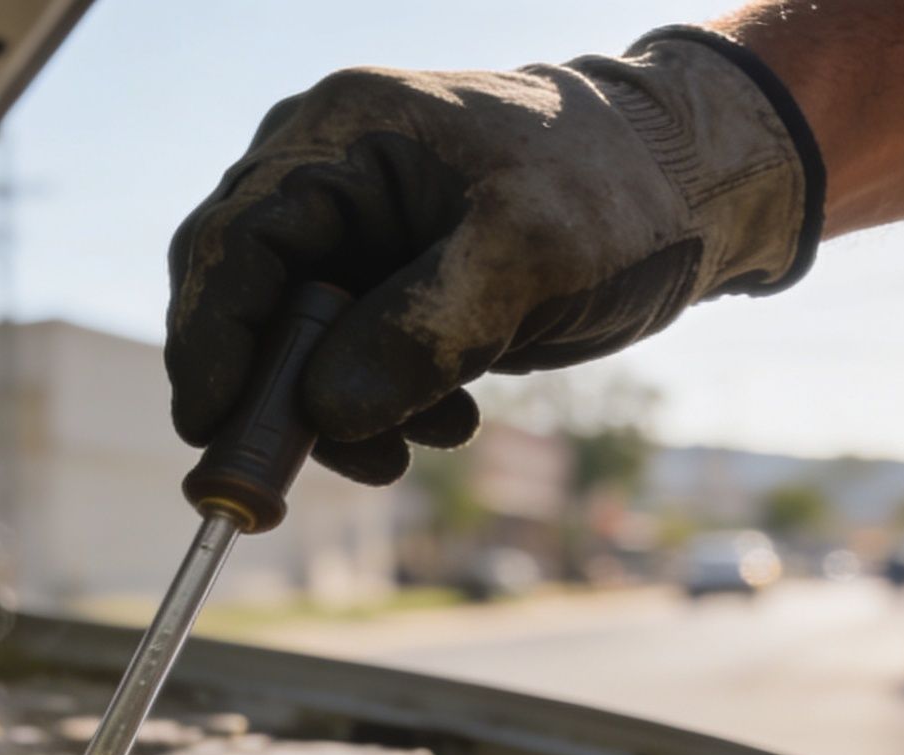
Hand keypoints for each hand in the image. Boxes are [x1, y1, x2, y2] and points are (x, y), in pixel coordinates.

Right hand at [165, 30, 820, 482]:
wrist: (690, 191)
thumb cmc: (615, 194)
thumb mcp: (527, 257)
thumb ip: (421, 332)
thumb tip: (325, 413)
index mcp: (341, 136)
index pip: (231, 244)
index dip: (212, 343)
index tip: (213, 431)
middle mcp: (328, 177)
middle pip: (241, 297)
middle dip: (273, 392)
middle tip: (304, 469)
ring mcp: (354, 232)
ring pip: (287, 343)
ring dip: (332, 413)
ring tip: (418, 447)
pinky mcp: (385, 284)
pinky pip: (339, 360)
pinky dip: (372, 407)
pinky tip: (443, 425)